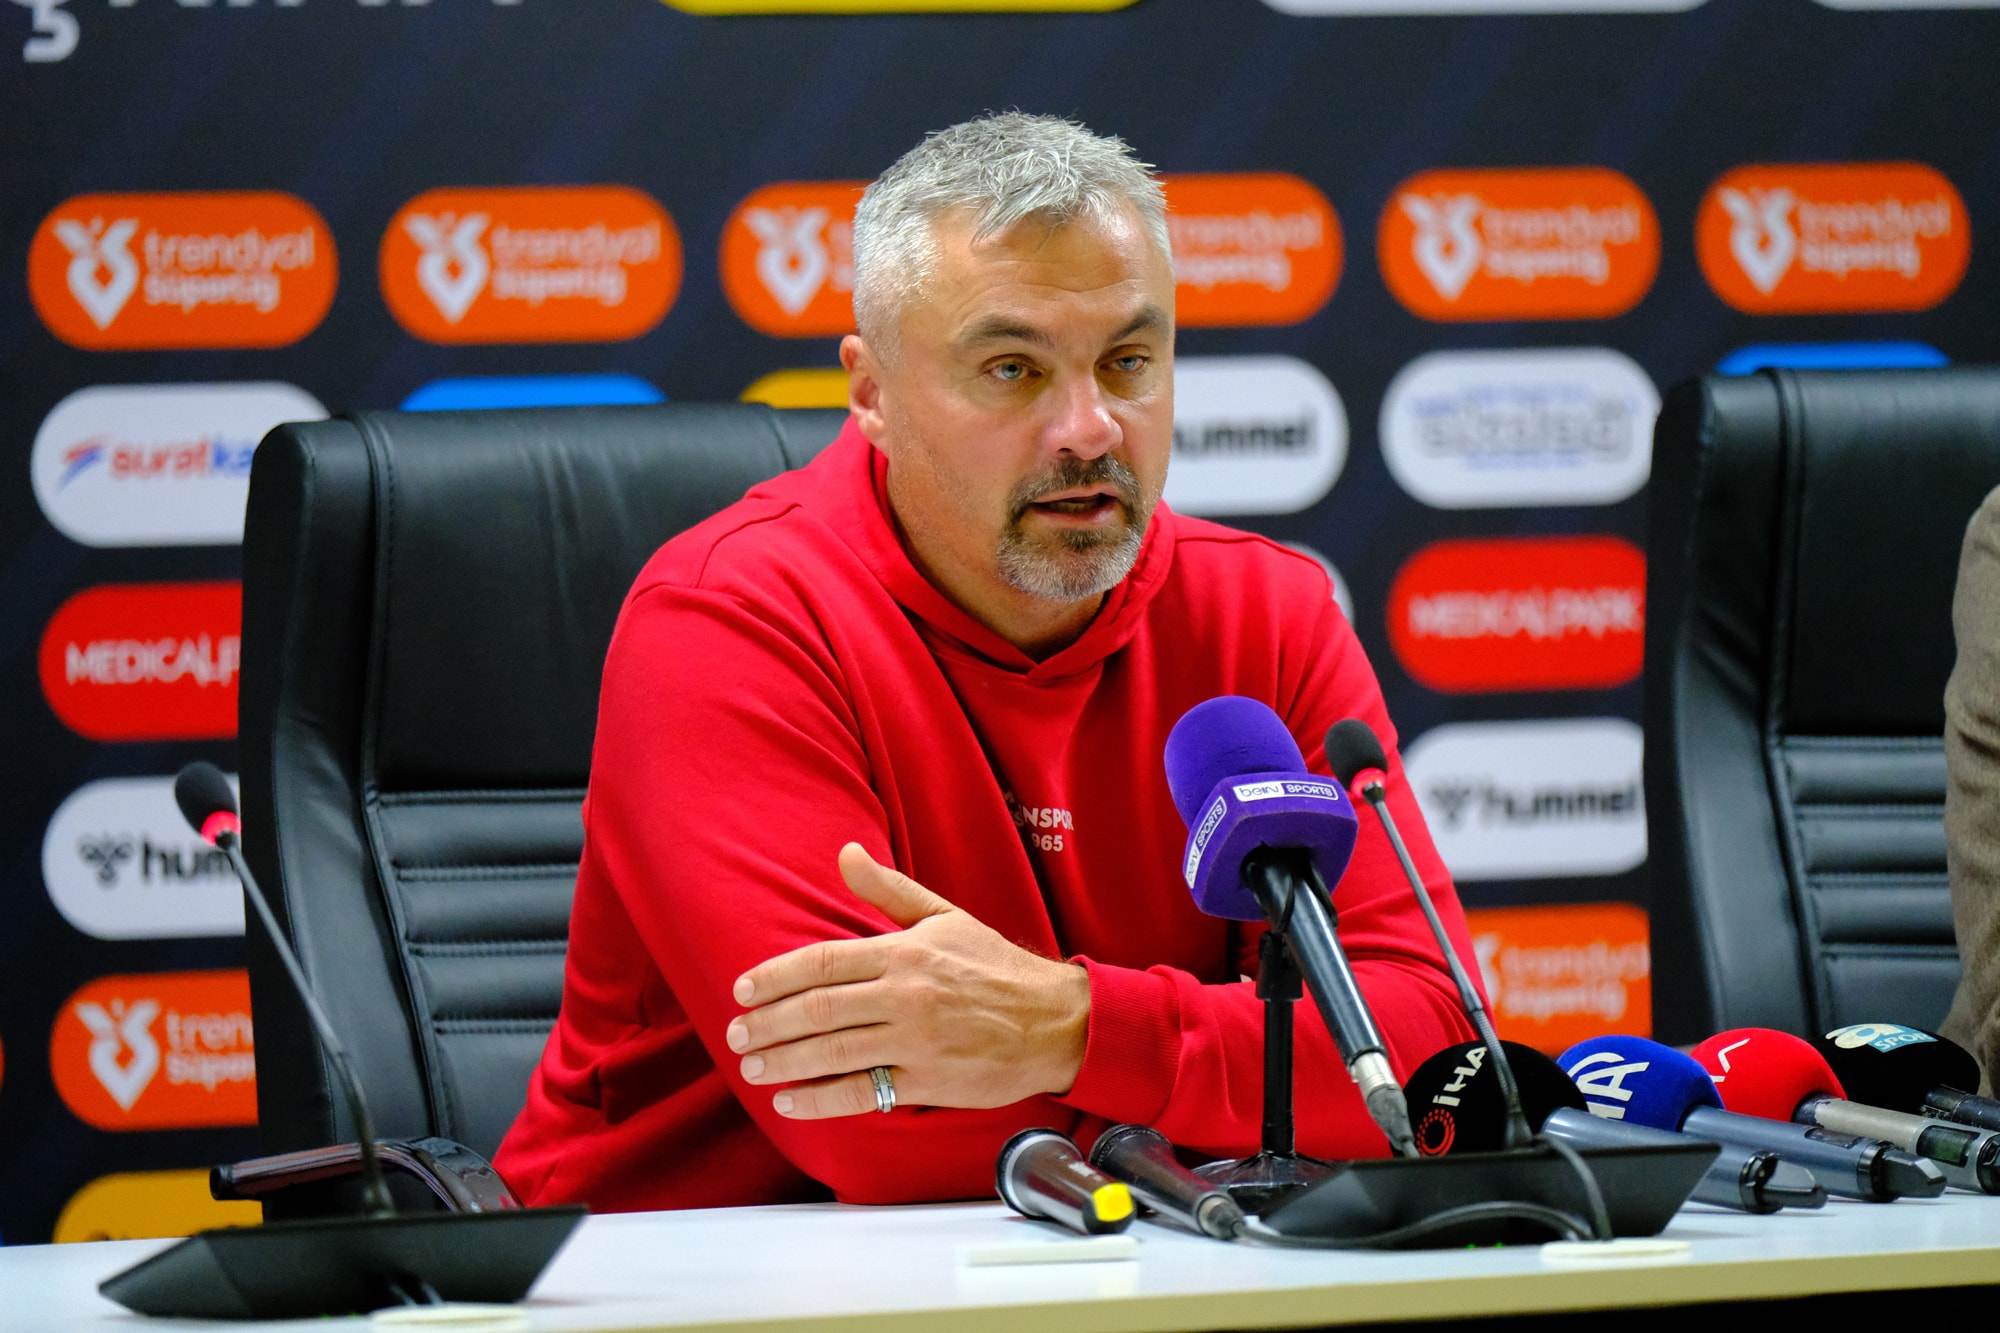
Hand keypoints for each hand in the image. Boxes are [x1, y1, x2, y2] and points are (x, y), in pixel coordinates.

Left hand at [724, 843, 1090, 1119]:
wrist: (1055, 1020)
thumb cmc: (996, 967)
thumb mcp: (944, 916)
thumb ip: (887, 890)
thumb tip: (845, 852)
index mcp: (905, 952)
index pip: (823, 961)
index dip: (776, 976)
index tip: (743, 989)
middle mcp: (907, 995)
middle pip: (819, 1009)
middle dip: (769, 1023)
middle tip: (736, 1034)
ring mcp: (916, 1041)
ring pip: (833, 1052)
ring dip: (784, 1060)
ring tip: (752, 1066)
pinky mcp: (928, 1082)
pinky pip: (864, 1092)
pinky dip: (821, 1099)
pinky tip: (791, 1100)